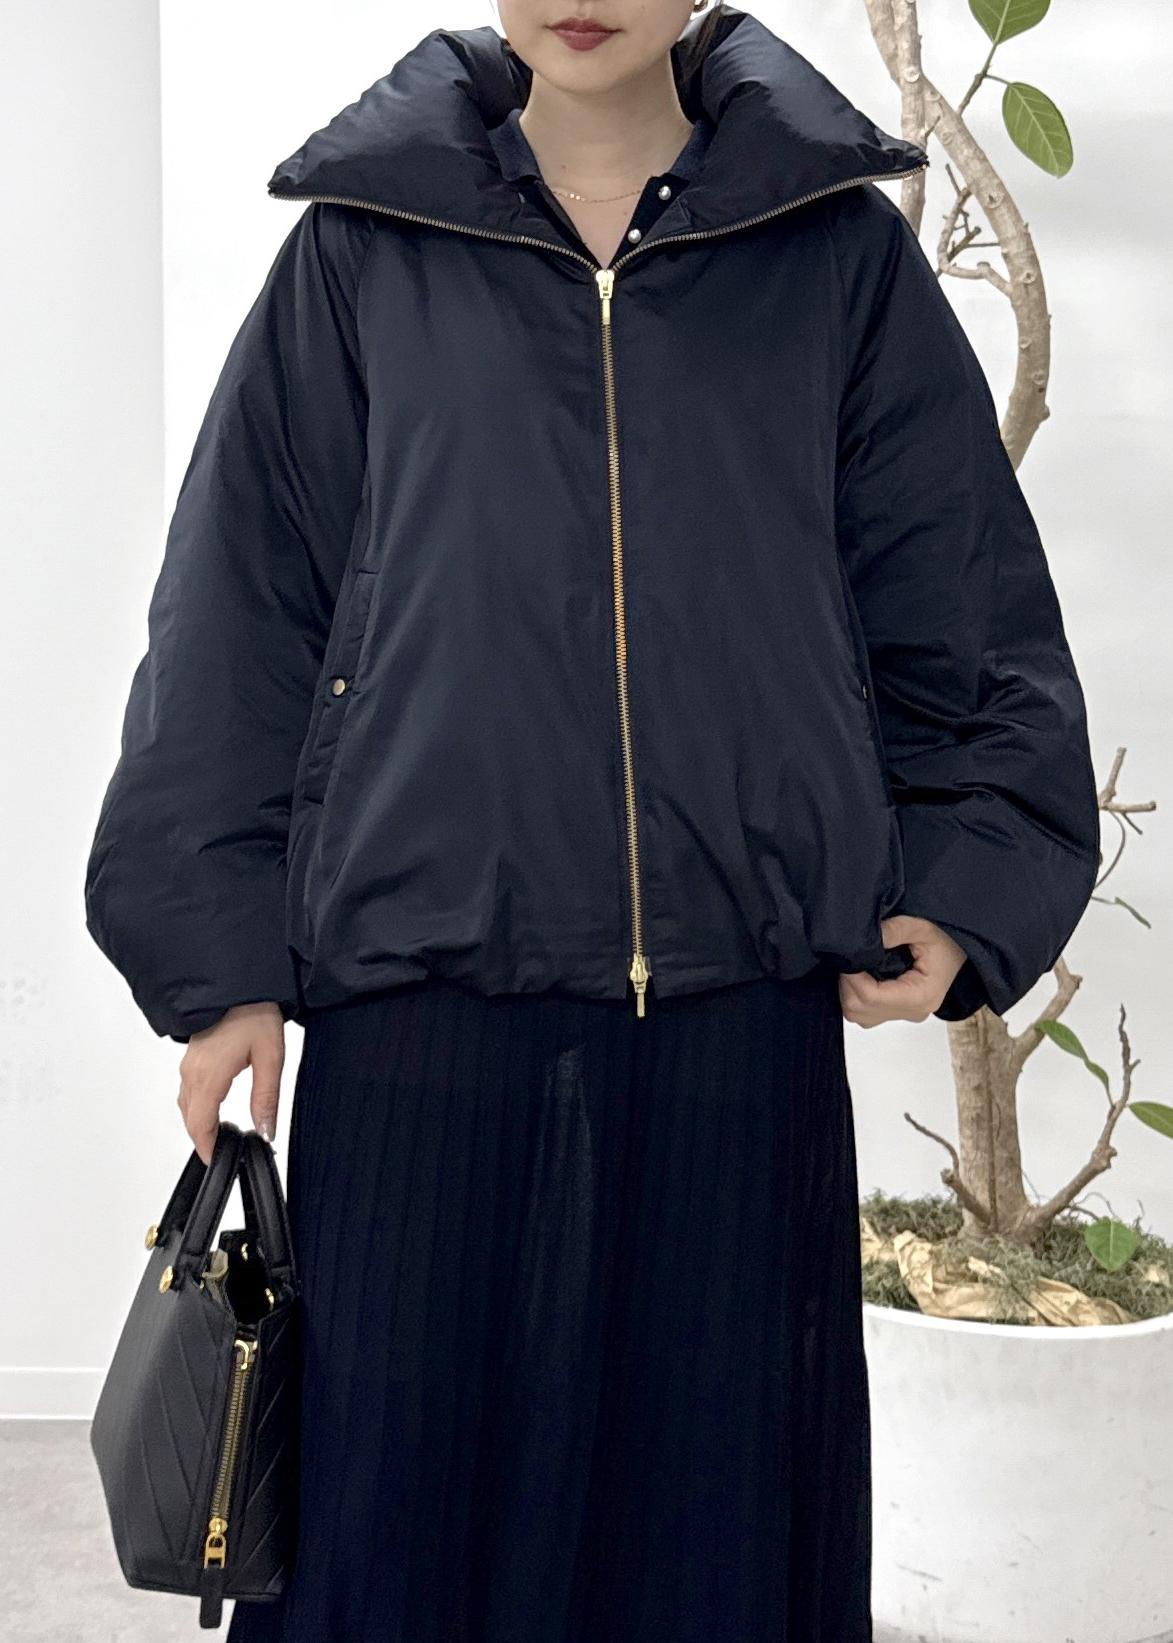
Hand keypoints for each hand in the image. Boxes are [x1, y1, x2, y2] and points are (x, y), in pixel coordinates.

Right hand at [177, 1002, 284, 1163]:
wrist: (240, 982)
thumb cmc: (255, 1013)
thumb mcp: (270, 1058)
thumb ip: (266, 1099)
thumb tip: (266, 1131)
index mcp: (209, 1076)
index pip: (199, 1125)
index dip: (206, 1148)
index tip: (216, 1162)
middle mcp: (192, 1071)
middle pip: (189, 1118)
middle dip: (202, 1138)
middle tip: (221, 1153)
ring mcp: (189, 1062)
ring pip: (186, 1103)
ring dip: (198, 1122)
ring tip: (218, 1136)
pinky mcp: (192, 1054)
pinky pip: (187, 1088)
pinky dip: (196, 1105)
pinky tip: (212, 1106)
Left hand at [839, 914, 966, 1027]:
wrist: (959, 950)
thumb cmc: (946, 940)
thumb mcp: (923, 927)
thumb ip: (897, 929)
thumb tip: (871, 937)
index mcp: (920, 996)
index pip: (871, 997)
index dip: (851, 977)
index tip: (846, 956)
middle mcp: (913, 1012)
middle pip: (860, 1009)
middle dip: (847, 984)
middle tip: (848, 959)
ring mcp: (905, 1015)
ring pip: (859, 1015)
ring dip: (849, 991)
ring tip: (856, 966)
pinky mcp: (898, 1013)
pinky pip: (866, 1013)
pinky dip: (856, 996)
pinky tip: (862, 976)